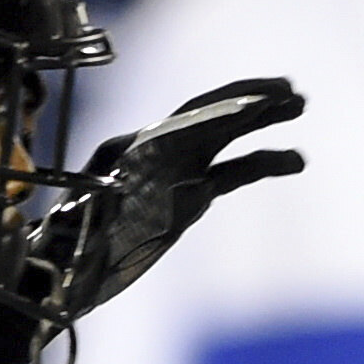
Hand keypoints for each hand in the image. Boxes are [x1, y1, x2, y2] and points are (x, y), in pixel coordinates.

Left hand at [28, 77, 305, 324]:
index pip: (187, 119)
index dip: (224, 108)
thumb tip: (115, 176)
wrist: (62, 270)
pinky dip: (262, 162)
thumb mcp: (81, 212)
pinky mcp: (189, 196)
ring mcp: (176, 172)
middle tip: (291, 92)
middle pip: (212, 115)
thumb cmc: (65, 243)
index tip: (260, 102)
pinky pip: (231, 172)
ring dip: (262, 124)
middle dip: (250, 101)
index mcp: (134, 149)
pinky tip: (295, 159)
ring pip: (226, 139)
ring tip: (301, 108)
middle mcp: (157, 152)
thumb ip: (102, 193)